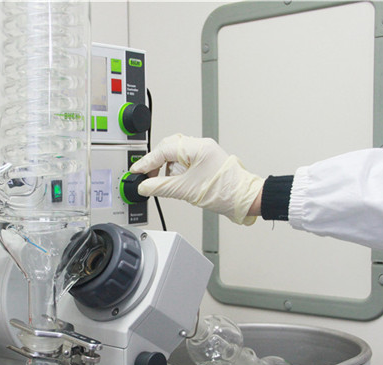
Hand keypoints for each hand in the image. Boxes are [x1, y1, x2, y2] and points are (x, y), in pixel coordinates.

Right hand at [129, 134, 263, 224]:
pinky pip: (184, 162)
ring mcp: (204, 154)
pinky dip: (175, 172)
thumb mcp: (186, 191)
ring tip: (162, 183)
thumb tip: (144, 187)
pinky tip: (173, 182)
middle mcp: (201, 146)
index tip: (136, 171)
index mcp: (197, 147)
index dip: (147, 162)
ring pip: (176, 155)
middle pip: (168, 148)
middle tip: (146, 177)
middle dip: (155, 163)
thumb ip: (161, 187)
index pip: (163, 149)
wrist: (245, 200)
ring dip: (166, 168)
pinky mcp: (206, 163)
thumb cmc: (226, 192)